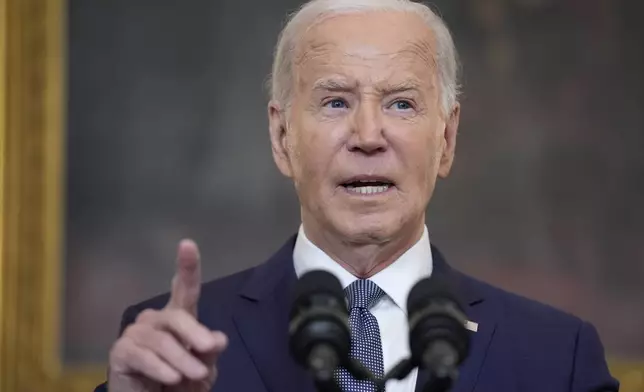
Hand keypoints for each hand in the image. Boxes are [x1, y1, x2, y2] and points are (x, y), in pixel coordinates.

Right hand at [107, 240, 227, 391]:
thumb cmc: (180, 382)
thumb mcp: (202, 370)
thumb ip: (209, 353)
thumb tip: (217, 339)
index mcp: (178, 317)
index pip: (184, 289)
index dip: (186, 266)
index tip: (187, 244)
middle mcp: (155, 319)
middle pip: (177, 317)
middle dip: (195, 333)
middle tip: (210, 349)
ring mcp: (136, 333)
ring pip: (163, 341)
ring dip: (182, 360)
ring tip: (194, 376)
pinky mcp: (121, 352)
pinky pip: (143, 356)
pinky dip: (160, 368)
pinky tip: (171, 379)